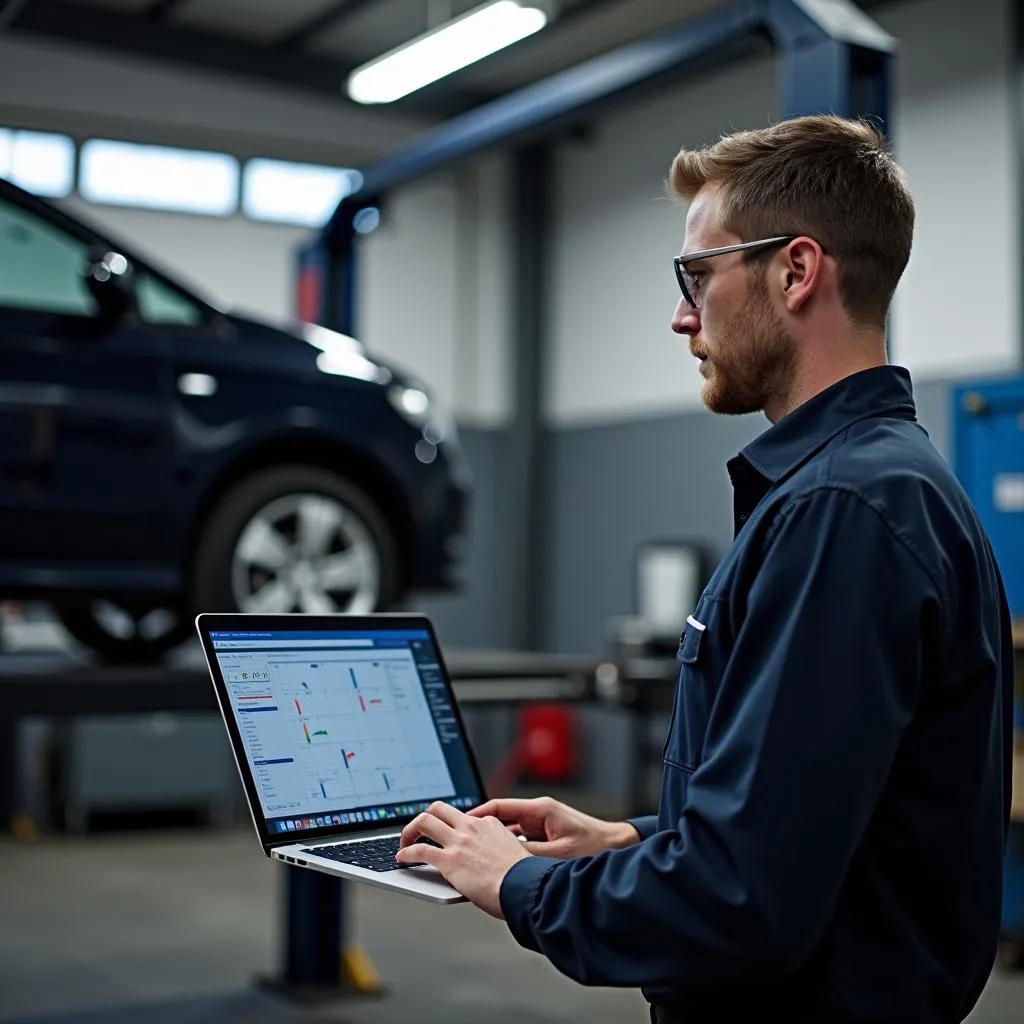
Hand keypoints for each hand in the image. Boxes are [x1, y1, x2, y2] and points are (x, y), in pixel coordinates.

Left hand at [396, 801, 529, 917]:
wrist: (524, 887)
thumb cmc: (523, 878)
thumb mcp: (512, 854)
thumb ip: (496, 851)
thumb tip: (491, 863)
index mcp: (489, 824)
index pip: (462, 817)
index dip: (449, 826)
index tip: (444, 835)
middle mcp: (471, 827)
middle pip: (439, 808)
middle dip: (424, 817)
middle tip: (418, 831)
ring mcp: (459, 842)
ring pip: (425, 820)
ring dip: (410, 830)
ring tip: (405, 842)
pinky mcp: (448, 860)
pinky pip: (419, 850)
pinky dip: (406, 852)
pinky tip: (402, 859)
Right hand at [467, 796, 639, 858]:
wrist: (620, 849)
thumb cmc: (596, 848)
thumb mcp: (559, 855)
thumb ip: (529, 856)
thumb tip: (503, 861)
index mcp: (540, 810)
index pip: (499, 808)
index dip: (477, 816)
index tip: (460, 824)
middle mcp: (540, 814)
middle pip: (501, 820)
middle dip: (481, 831)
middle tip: (461, 841)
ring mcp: (543, 825)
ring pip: (509, 833)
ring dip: (496, 844)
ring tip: (476, 857)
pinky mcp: (548, 837)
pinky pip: (521, 842)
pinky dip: (509, 851)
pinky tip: (500, 865)